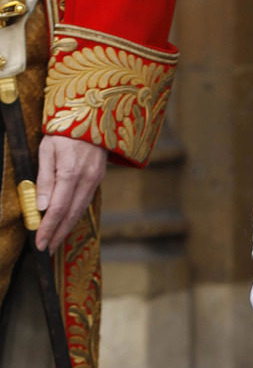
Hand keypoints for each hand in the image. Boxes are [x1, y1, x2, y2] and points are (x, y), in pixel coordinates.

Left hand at [35, 136, 107, 252]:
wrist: (93, 116)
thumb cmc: (64, 131)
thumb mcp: (47, 150)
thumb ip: (45, 178)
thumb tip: (43, 207)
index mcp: (71, 173)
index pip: (58, 209)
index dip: (48, 228)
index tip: (39, 244)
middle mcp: (87, 181)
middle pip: (71, 215)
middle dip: (57, 235)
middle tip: (45, 251)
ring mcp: (95, 181)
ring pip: (80, 212)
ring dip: (66, 229)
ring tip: (54, 242)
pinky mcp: (97, 179)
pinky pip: (85, 203)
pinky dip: (74, 217)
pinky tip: (66, 223)